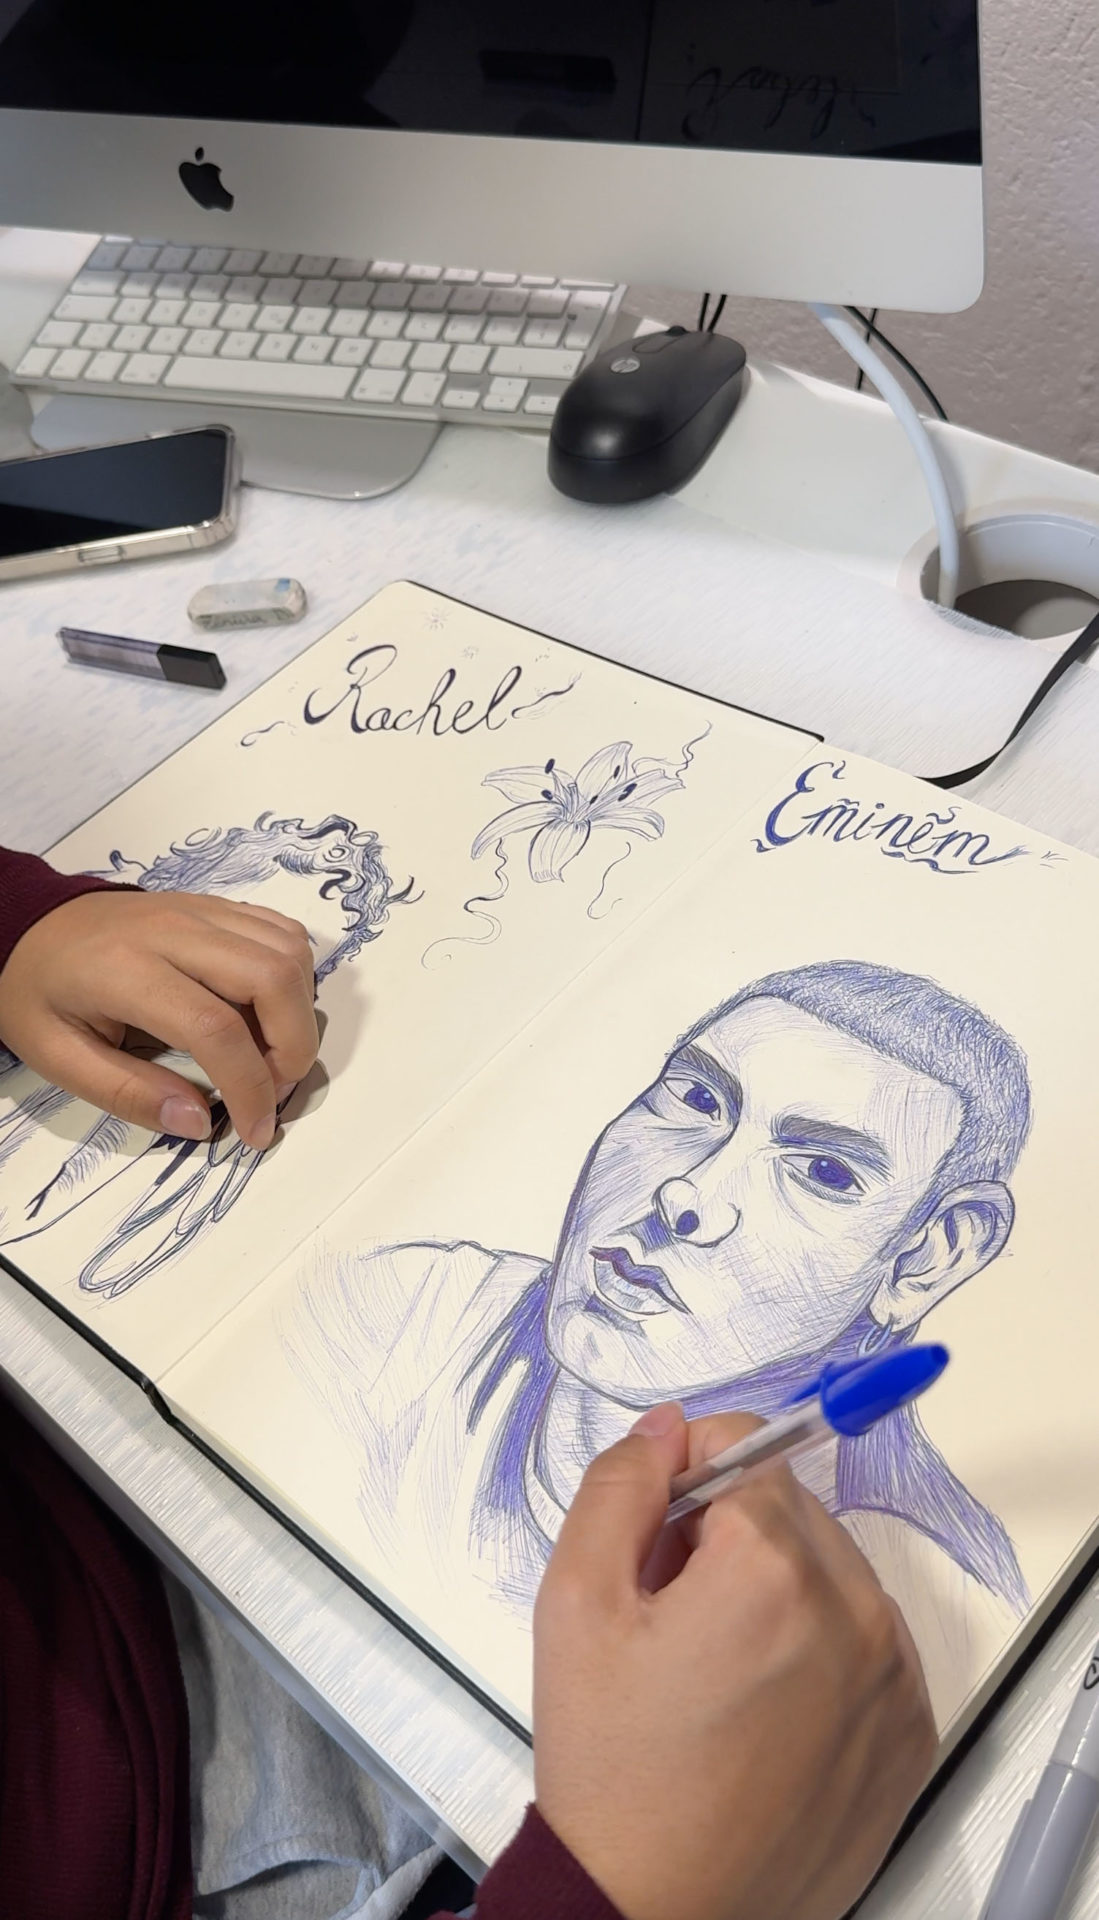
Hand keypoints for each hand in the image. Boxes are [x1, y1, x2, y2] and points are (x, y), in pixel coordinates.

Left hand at [0, 889, 317, 1150]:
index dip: (250, 1087)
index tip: (255, 1131)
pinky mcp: (218, 907)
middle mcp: (174, 930)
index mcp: (126, 971)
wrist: (33, 926)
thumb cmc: (41, 995)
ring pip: (289, 952)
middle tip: (273, 1089)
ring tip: (270, 1054)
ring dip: (299, 1014)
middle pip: (272, 977)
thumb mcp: (59, 1057)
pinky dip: (295, 977)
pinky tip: (269, 1011)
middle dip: (293, 1048)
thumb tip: (199, 1122)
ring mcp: (202, 910)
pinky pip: (283, 933)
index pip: (216, 1027)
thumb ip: (128, 1093)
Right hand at [533, 1404, 935, 1919]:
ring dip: (779, 1593)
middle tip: (673, 1616)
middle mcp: (853, 1611)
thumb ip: (618, 1488)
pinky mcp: (909, 1731)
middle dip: (730, 1538)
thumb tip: (667, 1427)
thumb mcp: (576, 1604)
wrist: (657, 1913)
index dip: (685, 1479)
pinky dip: (820, 1654)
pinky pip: (867, 1644)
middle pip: (791, 1510)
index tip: (657, 1537)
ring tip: (715, 1672)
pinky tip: (762, 1710)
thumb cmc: (615, 1773)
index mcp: (771, 1568)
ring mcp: (892, 1676)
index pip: (745, 1446)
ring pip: (832, 1574)